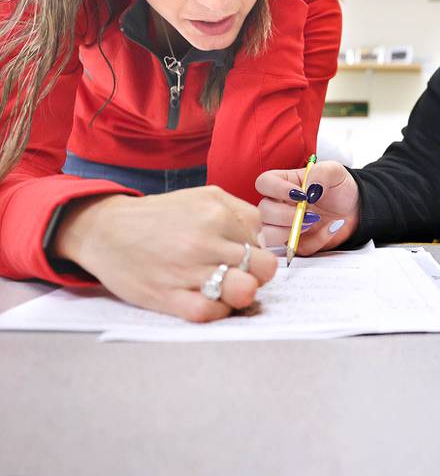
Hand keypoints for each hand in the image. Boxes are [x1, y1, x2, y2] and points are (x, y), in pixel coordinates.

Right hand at [54, 186, 277, 321]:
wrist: (106, 231)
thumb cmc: (161, 215)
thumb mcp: (206, 196)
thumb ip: (240, 214)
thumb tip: (262, 242)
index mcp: (218, 214)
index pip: (264, 244)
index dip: (256, 253)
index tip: (240, 256)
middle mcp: (205, 241)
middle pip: (264, 269)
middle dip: (256, 275)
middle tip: (239, 274)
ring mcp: (187, 270)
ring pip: (244, 292)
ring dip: (241, 295)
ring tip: (226, 290)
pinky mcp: (168, 297)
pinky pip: (210, 313)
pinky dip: (216, 311)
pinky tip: (207, 299)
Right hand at [255, 161, 359, 255]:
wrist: (356, 209)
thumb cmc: (340, 188)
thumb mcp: (335, 172)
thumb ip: (321, 173)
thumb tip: (308, 190)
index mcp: (283, 183)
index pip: (263, 183)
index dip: (276, 189)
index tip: (300, 195)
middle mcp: (279, 204)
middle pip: (262, 212)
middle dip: (284, 215)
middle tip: (307, 213)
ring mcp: (284, 226)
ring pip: (268, 235)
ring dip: (289, 231)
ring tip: (313, 222)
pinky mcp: (295, 243)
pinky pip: (296, 248)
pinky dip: (315, 241)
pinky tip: (328, 229)